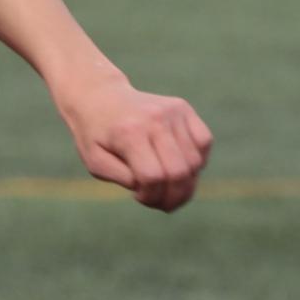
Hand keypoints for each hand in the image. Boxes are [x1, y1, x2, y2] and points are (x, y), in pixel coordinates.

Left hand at [60, 75, 213, 211]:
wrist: (100, 96)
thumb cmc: (95, 135)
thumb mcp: (96, 162)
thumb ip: (124, 178)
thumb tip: (154, 186)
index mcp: (129, 133)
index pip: (153, 177)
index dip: (151, 197)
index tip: (138, 196)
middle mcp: (155, 119)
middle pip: (178, 172)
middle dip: (173, 198)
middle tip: (160, 203)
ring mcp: (172, 111)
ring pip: (195, 162)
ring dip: (186, 184)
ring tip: (167, 187)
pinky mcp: (183, 108)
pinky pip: (204, 142)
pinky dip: (197, 162)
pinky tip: (180, 166)